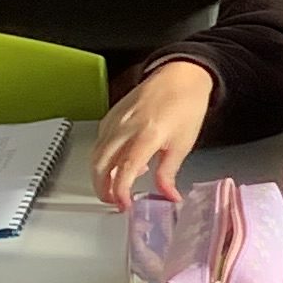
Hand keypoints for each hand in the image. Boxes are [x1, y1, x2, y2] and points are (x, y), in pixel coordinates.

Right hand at [91, 61, 213, 206]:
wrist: (180, 77)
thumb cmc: (185, 105)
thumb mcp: (183, 144)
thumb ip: (169, 173)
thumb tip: (168, 195)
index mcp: (147, 136)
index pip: (124, 170)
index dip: (120, 192)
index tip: (124, 205)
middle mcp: (125, 128)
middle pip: (101, 165)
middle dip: (103, 188)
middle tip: (115, 202)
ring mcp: (115, 121)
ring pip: (96, 154)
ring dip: (101, 175)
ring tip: (115, 187)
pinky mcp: (110, 117)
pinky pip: (99, 142)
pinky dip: (104, 157)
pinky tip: (120, 162)